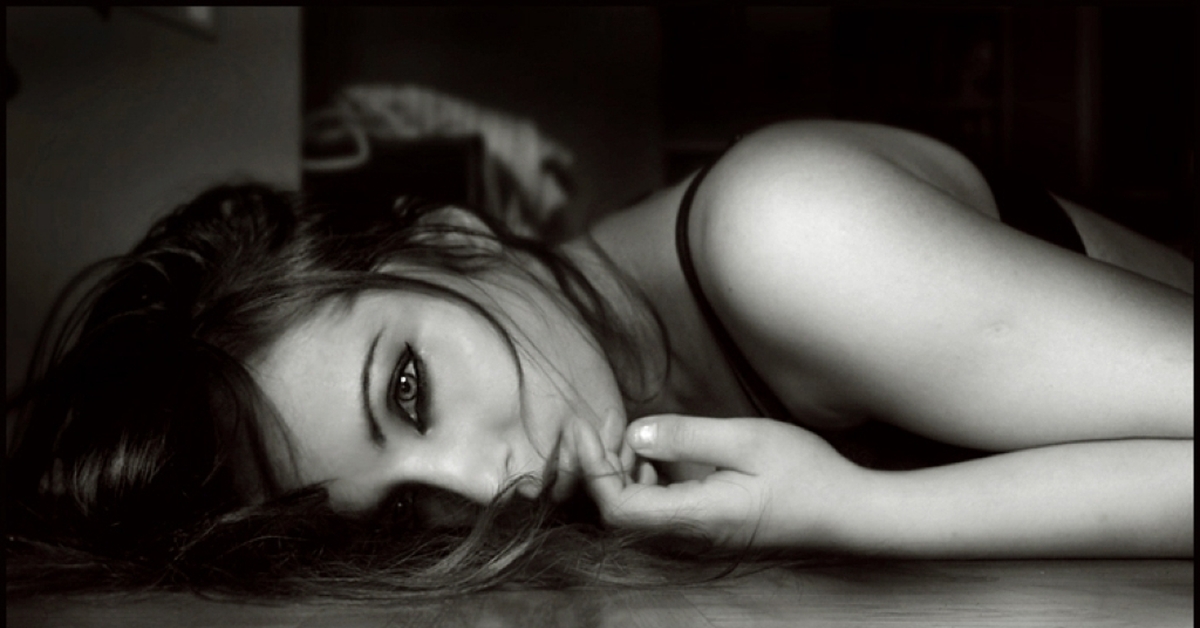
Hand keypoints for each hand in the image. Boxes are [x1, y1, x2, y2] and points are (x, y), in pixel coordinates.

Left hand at [574, 414, 863, 549]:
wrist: (850, 513)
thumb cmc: (806, 475)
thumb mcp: (747, 440)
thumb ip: (687, 437)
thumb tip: (635, 434)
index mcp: (696, 517)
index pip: (617, 507)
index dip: (591, 469)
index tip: (585, 427)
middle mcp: (690, 537)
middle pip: (618, 513)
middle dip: (599, 465)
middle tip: (603, 421)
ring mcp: (697, 538)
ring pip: (635, 513)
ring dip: (620, 472)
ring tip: (627, 432)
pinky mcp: (705, 530)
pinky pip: (657, 511)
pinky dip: (643, 480)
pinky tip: (654, 454)